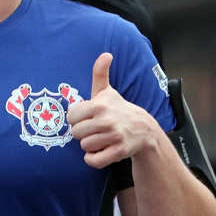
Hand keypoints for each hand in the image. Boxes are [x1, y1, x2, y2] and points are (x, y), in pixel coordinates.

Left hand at [67, 53, 158, 167]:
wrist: (144, 130)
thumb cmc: (119, 110)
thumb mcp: (108, 92)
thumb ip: (101, 73)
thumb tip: (106, 54)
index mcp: (99, 105)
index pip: (71, 116)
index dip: (77, 119)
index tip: (88, 118)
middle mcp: (107, 120)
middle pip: (76, 133)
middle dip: (84, 133)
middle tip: (96, 129)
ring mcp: (114, 136)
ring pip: (85, 147)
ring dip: (91, 146)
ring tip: (102, 139)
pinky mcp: (119, 151)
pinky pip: (94, 160)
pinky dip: (94, 159)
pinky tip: (102, 151)